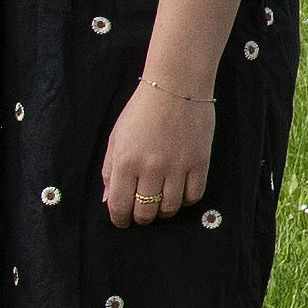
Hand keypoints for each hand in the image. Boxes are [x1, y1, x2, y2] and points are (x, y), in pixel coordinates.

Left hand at [101, 80, 214, 225]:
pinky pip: (193, 196)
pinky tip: (180, 192)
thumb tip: (108, 199)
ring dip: (163, 211)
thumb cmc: (142, 110)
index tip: (122, 220)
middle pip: (145, 211)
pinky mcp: (199, 162)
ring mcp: (177, 166)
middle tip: (142, 212)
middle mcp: (150, 167)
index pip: (119, 205)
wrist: (176, 86)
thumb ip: (109, 170)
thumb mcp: (116, 137)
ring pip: (170, 208)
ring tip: (161, 202)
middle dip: (141, 217)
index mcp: (125, 161)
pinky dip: (185, 200)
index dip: (119, 219)